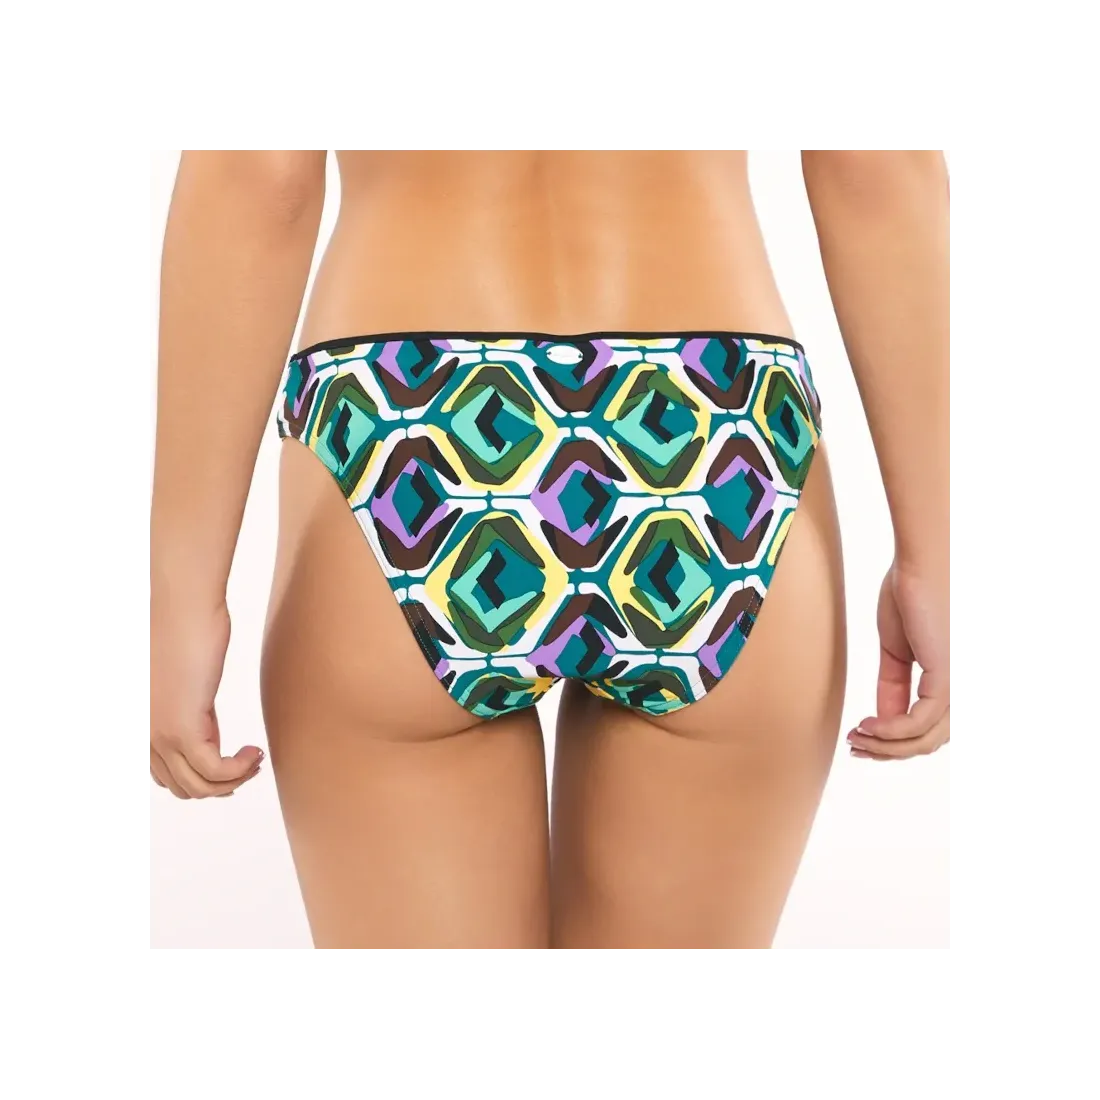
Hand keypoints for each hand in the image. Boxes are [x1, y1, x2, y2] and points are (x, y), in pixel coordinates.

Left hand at [149, 599, 263, 797]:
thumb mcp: (188, 682)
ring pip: (200, 787)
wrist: (183, 610)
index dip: (205, 782)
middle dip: (223, 786)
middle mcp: (148, 737)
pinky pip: (215, 771)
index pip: (170, 778)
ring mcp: (162, 735)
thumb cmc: (186, 631)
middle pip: (185, 788)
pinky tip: (256, 751)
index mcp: (148, 726)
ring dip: (236, 780)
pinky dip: (240, 769)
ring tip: (256, 759)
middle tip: (250, 765)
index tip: (235, 766)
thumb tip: (207, 729)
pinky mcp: (182, 728)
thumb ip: (191, 709)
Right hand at [848, 560, 950, 760]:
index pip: (930, 727)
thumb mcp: (897, 651)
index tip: (860, 737)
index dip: (895, 741)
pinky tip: (867, 726)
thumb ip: (895, 687)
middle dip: (889, 751)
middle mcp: (963, 687)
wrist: (919, 563)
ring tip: (857, 740)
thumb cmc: (911, 594)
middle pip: (929, 740)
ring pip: (927, 739)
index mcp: (952, 680)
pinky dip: (890, 731)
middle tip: (855, 746)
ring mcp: (959, 684)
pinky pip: (920, 722)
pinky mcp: (948, 677)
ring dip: (888, 747)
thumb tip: (883, 720)